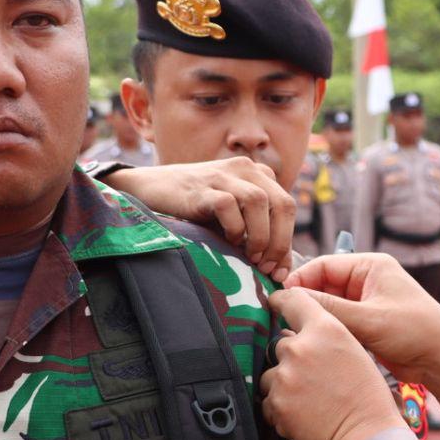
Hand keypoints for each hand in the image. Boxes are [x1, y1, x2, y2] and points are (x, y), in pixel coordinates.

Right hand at [101, 157, 295, 280]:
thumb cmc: (195, 208)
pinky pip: (227, 204)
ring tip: (251, 257)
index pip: (287, 207)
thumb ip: (257, 232)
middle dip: (280, 241)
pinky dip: (234, 228)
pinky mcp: (201, 188)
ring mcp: (222, 176)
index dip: (288, 241)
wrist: (151, 188)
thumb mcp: (232, 217)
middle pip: (281, 203)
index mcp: (257, 174)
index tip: (278, 271)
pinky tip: (229, 241)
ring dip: (260, 236)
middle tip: (267, 267)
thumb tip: (281, 269)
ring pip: (259, 202)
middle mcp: (244, 169)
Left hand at [260, 291, 406, 439]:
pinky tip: (303, 413)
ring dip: (283, 384)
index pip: (292, 300)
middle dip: (291, 359)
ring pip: (270, 374)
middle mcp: (299, 348)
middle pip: (280, 344)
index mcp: (324, 329)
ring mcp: (284, 376)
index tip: (275, 305)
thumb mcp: (353, 350)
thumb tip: (292, 336)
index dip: (282, 302)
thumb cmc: (366, 394)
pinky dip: (281, 407)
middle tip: (313, 378)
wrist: (367, 434)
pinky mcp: (276, 404)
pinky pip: (269, 401)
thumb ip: (322, 337)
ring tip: (308, 398)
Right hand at [279, 253, 439, 384]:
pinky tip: (311, 341)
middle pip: (323, 285)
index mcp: (370, 266)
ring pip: (328, 306)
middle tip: (280, 316)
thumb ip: (329, 308)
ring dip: (315, 317)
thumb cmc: (415, 331)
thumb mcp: (369, 318)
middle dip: (305, 300)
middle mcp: (366, 281)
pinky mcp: (365, 324)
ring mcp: (365, 303)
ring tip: (292, 330)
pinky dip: (326, 329)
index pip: (324, 265)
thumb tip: (290, 299)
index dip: (300, 280)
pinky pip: (337, 322)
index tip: (280, 297)